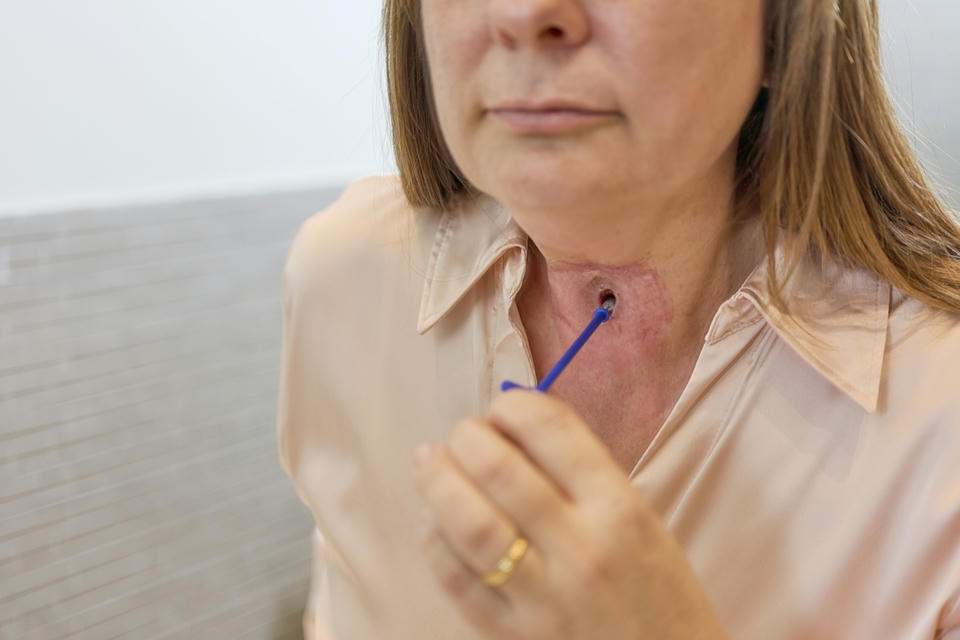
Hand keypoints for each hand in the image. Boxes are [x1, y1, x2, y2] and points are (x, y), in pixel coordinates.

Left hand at [411, 389, 728, 639]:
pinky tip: (433, 523)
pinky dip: (434, 542)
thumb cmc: (659, 595)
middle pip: (498, 468)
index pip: (550, 429)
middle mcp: (581, 547)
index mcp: (620, 508)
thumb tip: (511, 430)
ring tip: (429, 462)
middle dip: (466, 437)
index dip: (513, 406)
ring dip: (436, 481)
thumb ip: (583, 477)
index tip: (503, 410)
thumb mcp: (642, 523)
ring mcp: (543, 596)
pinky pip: (456, 579)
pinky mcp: (511, 635)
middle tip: (461, 436)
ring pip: (468, 521)